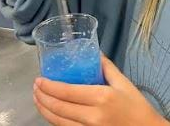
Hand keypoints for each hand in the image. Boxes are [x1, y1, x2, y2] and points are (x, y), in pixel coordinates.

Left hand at [33, 56, 168, 125]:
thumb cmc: (136, 106)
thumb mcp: (122, 82)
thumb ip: (106, 66)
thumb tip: (94, 53)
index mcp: (101, 98)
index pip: (67, 92)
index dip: (49, 86)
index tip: (39, 80)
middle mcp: (92, 116)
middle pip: (58, 108)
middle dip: (42, 97)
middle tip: (35, 87)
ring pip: (58, 122)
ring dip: (44, 109)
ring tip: (37, 98)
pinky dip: (53, 120)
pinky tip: (49, 112)